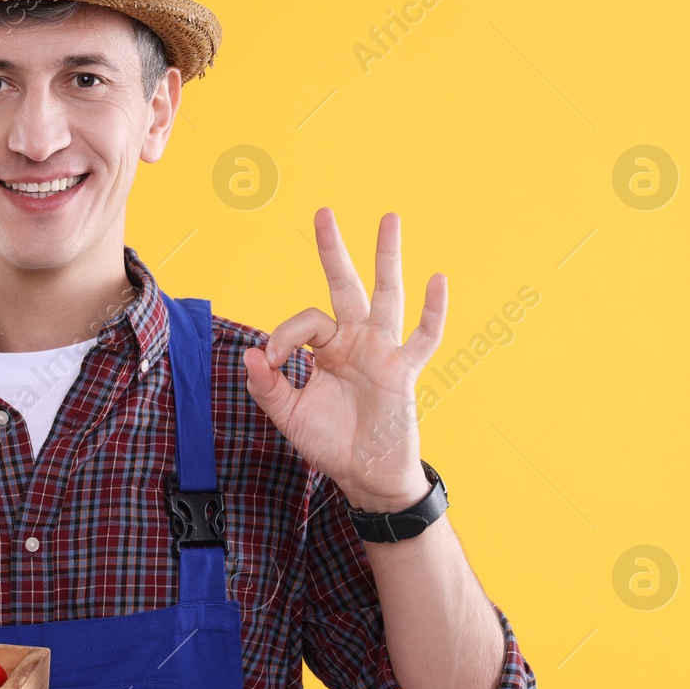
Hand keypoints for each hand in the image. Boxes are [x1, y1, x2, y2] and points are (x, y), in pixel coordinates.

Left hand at [242, 208, 445, 510]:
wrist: (365, 476)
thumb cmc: (331, 442)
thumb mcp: (290, 415)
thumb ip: (269, 386)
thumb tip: (252, 354)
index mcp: (327, 348)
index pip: (305, 321)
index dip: (284, 335)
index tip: (273, 363)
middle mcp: (355, 341)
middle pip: (345, 285)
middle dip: (333, 250)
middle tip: (322, 212)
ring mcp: (383, 351)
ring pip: (387, 295)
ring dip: (387, 257)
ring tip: (388, 218)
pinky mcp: (404, 370)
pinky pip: (424, 337)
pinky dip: (434, 311)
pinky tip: (437, 279)